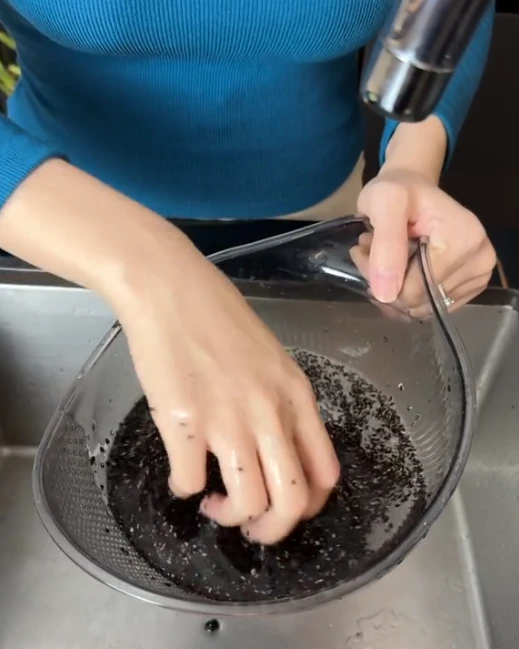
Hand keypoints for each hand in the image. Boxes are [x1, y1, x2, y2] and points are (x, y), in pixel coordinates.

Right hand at [115, 230, 339, 544]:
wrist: (171, 289)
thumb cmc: (218, 316)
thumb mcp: (271, 358)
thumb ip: (280, 404)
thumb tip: (274, 448)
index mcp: (296, 397)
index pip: (325, 475)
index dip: (308, 505)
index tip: (284, 505)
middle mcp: (270, 414)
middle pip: (291, 503)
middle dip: (272, 530)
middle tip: (251, 526)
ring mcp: (228, 421)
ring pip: (247, 505)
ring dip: (229, 514)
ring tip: (213, 499)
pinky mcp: (185, 424)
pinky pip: (188, 483)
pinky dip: (184, 488)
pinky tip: (181, 470)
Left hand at [354, 168, 495, 314]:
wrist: (412, 188)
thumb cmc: (398, 190)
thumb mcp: (384, 203)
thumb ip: (386, 245)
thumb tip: (387, 294)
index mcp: (464, 241)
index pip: (415, 290)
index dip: (382, 277)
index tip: (365, 249)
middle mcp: (480, 261)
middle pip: (418, 300)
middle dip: (385, 281)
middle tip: (369, 252)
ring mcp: (477, 277)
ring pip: (420, 306)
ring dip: (392, 287)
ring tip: (384, 256)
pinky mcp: (469, 287)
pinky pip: (429, 307)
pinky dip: (406, 293)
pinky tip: (398, 268)